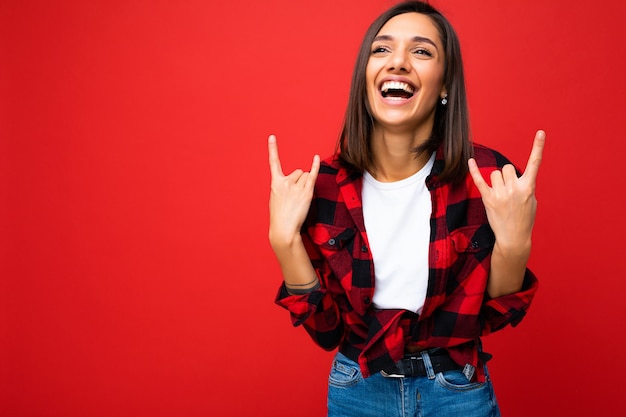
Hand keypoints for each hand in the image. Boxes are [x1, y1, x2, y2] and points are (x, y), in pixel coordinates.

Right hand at [268, 135, 319, 248]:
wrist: (283, 229)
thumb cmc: (280, 217)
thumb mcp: (276, 200)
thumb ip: (283, 188)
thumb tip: (295, 181)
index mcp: (275, 183)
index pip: (274, 163)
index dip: (273, 149)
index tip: (272, 137)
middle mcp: (285, 182)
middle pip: (299, 172)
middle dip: (300, 181)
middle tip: (295, 197)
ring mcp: (296, 187)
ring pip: (306, 176)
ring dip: (307, 185)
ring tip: (300, 199)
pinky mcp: (306, 193)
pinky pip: (312, 176)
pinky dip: (315, 167)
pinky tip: (316, 158)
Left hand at [468, 130, 544, 251]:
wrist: (514, 237)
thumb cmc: (524, 218)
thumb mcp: (532, 201)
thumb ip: (525, 185)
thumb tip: (516, 176)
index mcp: (528, 187)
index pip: (535, 163)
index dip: (538, 147)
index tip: (541, 132)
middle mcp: (515, 189)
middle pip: (508, 167)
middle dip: (508, 176)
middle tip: (509, 191)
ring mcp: (500, 194)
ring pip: (495, 173)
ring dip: (497, 181)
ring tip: (500, 196)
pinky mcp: (488, 199)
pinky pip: (479, 180)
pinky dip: (474, 170)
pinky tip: (470, 161)